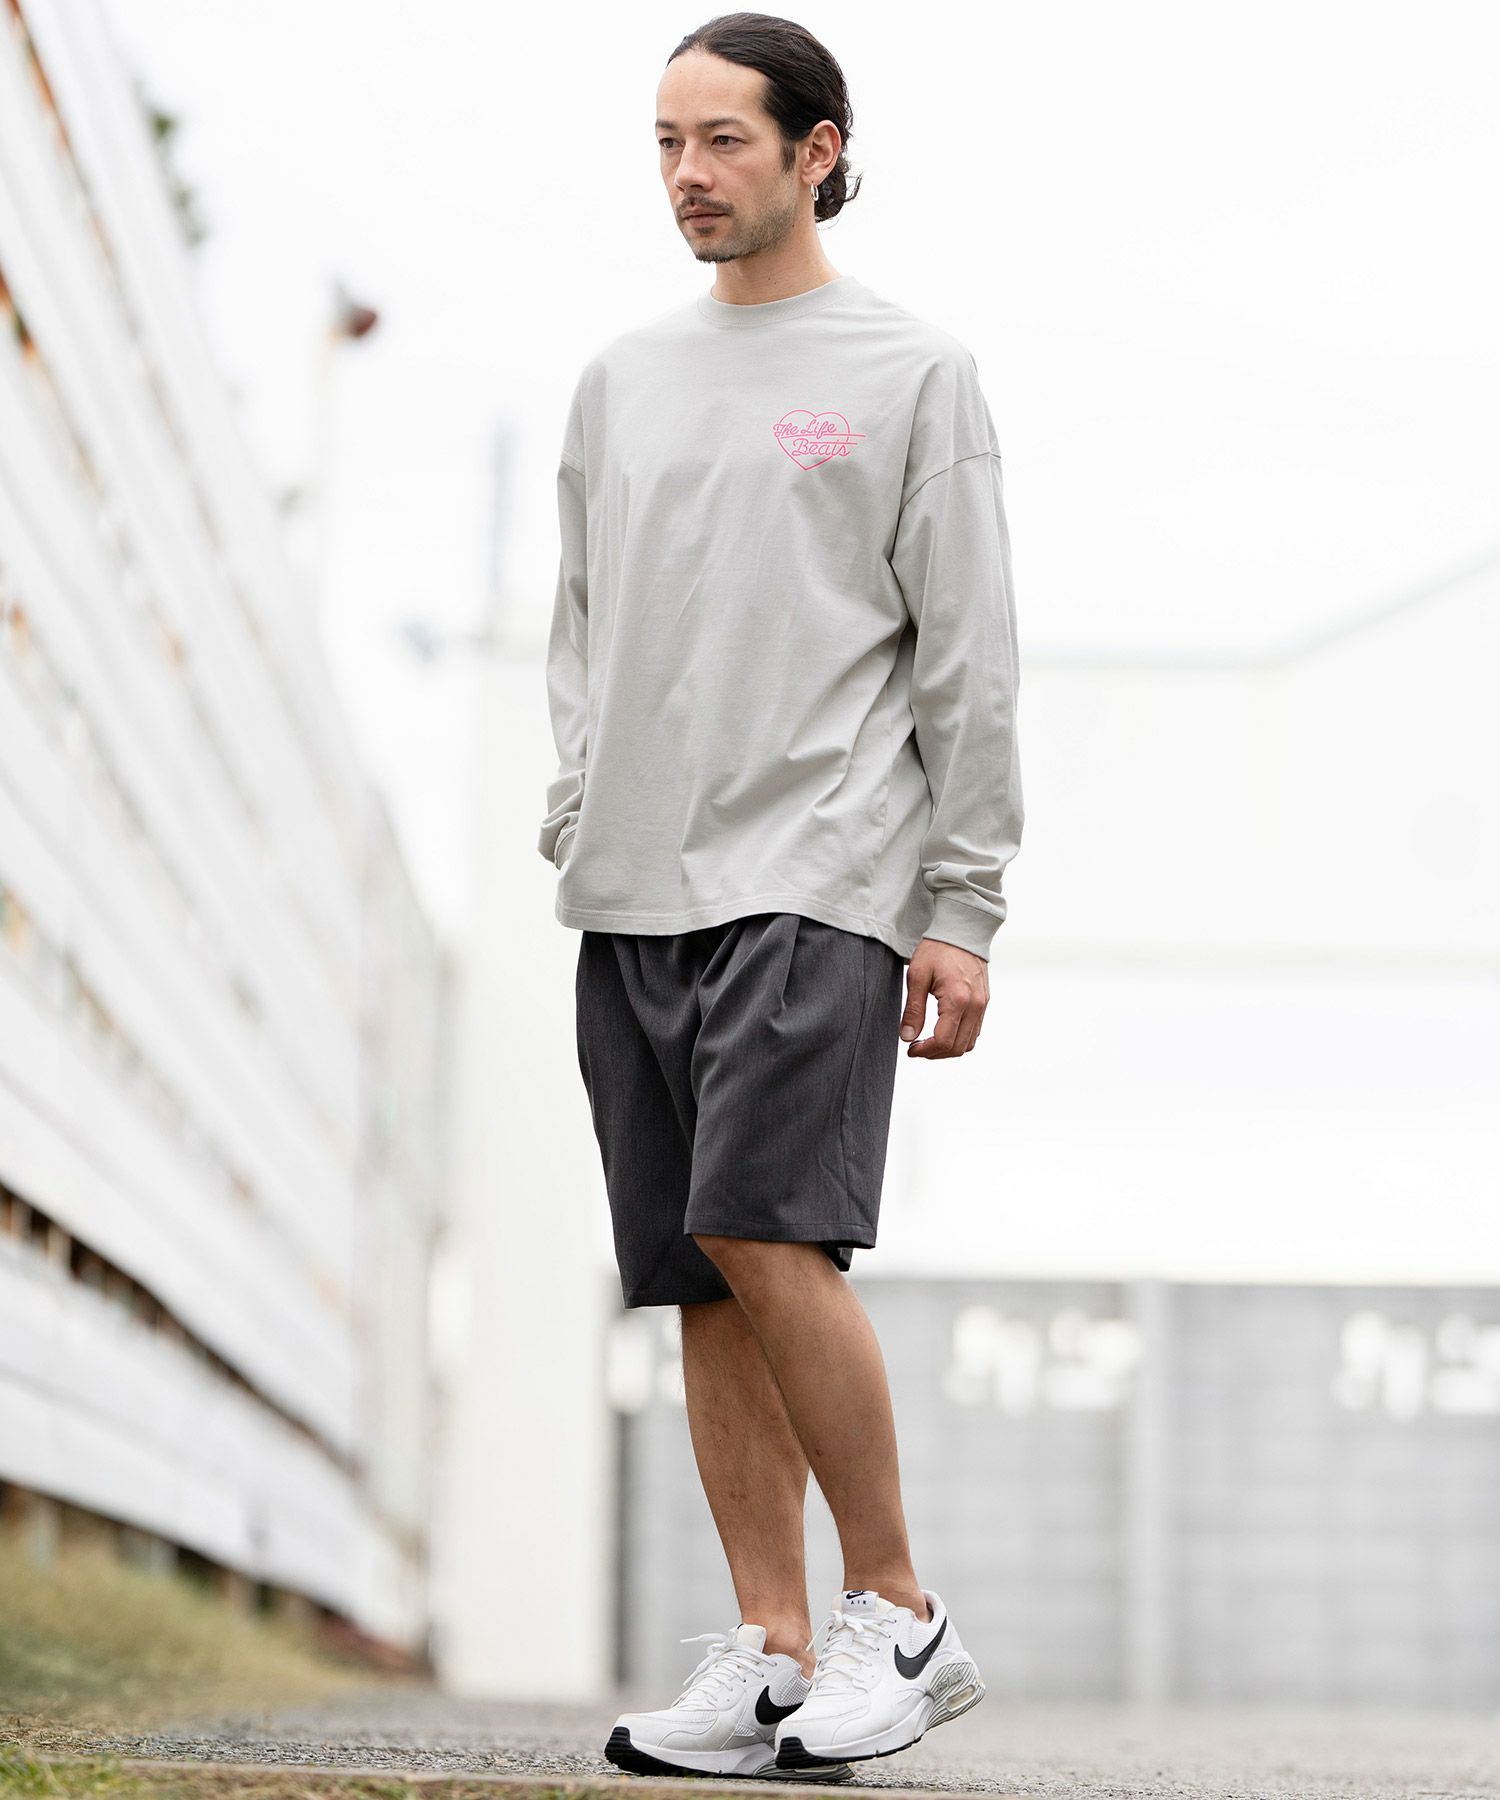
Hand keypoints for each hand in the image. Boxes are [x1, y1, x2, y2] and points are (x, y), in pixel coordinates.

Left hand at [899, 939, 988, 1057]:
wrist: (962, 930)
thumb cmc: (938, 949)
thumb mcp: (917, 977)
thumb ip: (913, 1010)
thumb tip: (907, 1037)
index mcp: (958, 1000)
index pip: (944, 1041)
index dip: (925, 1051)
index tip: (910, 1049)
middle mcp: (975, 1005)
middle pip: (958, 1048)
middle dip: (935, 1054)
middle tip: (916, 1047)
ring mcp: (983, 1005)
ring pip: (969, 1043)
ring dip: (948, 1049)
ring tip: (928, 1041)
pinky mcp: (984, 1002)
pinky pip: (975, 1031)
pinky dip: (959, 1038)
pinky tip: (943, 1030)